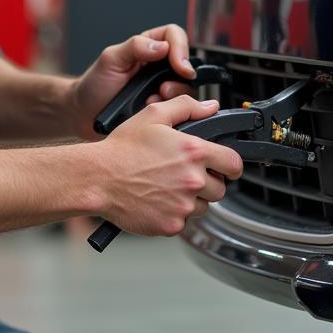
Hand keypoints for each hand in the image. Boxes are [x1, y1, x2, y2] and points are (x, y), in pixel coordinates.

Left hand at [71, 23, 195, 139]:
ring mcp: (162, 87)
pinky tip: (150, 110)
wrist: (84, 115)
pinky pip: (178, 108)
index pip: (174, 36)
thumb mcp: (111, 59)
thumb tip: (162, 46)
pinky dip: (168, 110)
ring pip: (185, 87)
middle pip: (186, 63)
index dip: (180, 48)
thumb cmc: (95, 85)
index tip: (178, 65)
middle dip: (180, 77)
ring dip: (173, 95)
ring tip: (152, 101)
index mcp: (148, 46)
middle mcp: (159, 65)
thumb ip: (135, 47)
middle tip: (164, 89)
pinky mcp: (162, 108)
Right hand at [96, 95, 243, 236]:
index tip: (224, 166)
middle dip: (209, 182)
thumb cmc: (122, 149)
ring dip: (193, 200)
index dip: (231, 165)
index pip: (234, 164)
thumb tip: (210, 107)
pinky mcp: (171, 225)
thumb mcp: (154, 115)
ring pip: (203, 207)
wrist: (97, 179)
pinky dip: (175, 214)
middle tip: (187, 175)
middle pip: (220, 189)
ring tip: (169, 187)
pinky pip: (183, 222)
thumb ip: (186, 107)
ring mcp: (182, 206)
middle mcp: (192, 180)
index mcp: (194, 152)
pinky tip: (158, 200)